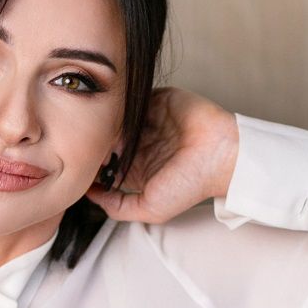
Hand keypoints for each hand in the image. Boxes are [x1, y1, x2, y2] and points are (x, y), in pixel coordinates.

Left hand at [85, 86, 238, 222]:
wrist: (221, 154)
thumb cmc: (191, 184)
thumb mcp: (150, 209)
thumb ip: (118, 207)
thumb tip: (91, 196)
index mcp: (139, 169)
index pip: (106, 164)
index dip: (93, 164)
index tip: (86, 166)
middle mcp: (142, 145)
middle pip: (107, 138)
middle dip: (97, 142)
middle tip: (95, 148)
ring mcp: (150, 122)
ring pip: (117, 117)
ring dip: (110, 123)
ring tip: (111, 133)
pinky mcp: (159, 100)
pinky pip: (133, 98)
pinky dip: (124, 104)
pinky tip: (122, 115)